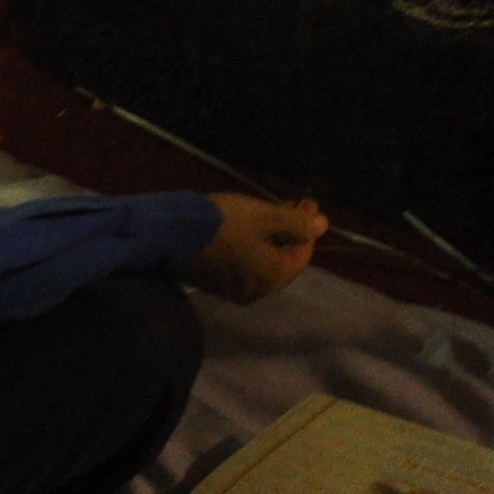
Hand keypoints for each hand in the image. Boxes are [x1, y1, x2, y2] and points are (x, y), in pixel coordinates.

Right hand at [183, 192, 327, 304]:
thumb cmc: (223, 223)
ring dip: (274, 239)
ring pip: (265, 263)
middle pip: (285, 261)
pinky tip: (250, 229)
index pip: (303, 253)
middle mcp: (256, 291)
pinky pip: (246, 267)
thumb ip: (297, 223)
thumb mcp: (264, 216)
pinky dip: (255, 248)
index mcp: (272, 277)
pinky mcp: (217, 285)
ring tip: (272, 213)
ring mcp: (235, 291)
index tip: (305, 201)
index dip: (308, 226)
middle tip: (291, 205)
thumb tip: (324, 226)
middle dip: (292, 233)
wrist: (170, 237)